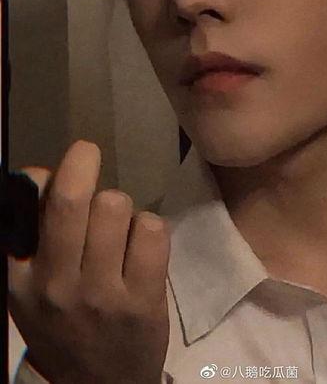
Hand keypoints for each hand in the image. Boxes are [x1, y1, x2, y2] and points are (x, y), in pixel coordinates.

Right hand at [8, 140, 169, 383]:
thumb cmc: (63, 322)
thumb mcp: (31, 284)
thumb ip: (33, 229)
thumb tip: (43, 170)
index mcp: (23, 276)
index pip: (31, 205)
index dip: (52, 170)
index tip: (70, 161)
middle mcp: (57, 283)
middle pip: (76, 198)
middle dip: (84, 163)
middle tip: (89, 156)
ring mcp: (102, 295)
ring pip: (116, 206)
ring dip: (120, 209)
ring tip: (118, 231)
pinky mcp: (143, 302)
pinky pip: (152, 230)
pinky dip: (149, 230)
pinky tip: (141, 250)